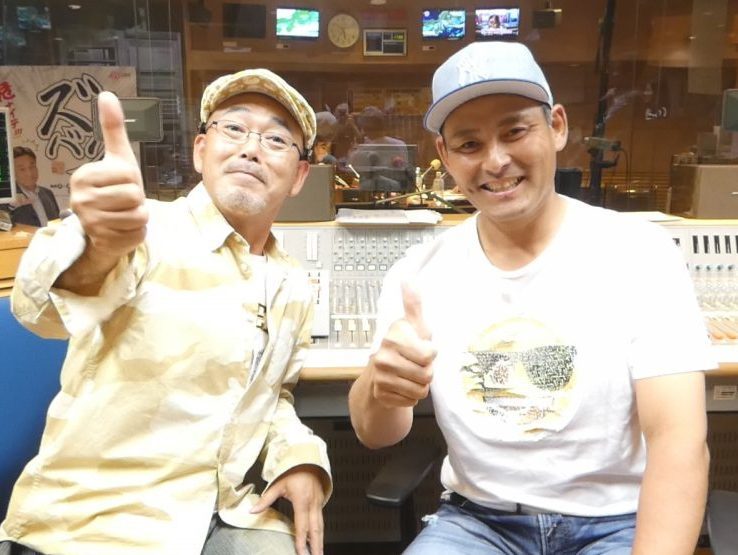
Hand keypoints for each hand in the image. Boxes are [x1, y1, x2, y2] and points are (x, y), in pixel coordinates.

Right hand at [69, 91, 147, 261]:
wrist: (106, 228)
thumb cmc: (115, 188)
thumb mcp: (118, 158)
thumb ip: (112, 128)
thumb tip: (107, 94)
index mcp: (83, 176)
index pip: (129, 175)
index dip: (133, 180)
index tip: (120, 184)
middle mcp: (81, 199)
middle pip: (134, 195)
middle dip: (137, 200)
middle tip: (123, 202)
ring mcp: (90, 222)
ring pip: (139, 214)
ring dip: (139, 216)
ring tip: (124, 214)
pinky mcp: (104, 240)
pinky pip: (138, 232)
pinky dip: (137, 231)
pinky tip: (123, 229)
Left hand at [250, 465, 325, 554]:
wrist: (308, 461)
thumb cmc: (293, 471)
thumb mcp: (278, 483)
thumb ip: (266, 499)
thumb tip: (252, 510)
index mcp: (302, 500)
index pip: (302, 524)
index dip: (302, 540)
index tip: (301, 552)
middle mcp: (313, 503)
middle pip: (316, 529)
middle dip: (316, 546)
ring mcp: (318, 504)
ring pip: (321, 527)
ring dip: (320, 542)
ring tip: (319, 553)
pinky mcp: (320, 503)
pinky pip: (321, 521)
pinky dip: (320, 533)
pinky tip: (318, 541)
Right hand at [369, 282, 435, 407]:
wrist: (379, 373)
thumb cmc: (403, 347)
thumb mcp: (413, 325)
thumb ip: (413, 304)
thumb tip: (408, 280)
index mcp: (394, 337)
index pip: (429, 355)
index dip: (430, 354)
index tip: (422, 349)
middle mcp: (383, 355)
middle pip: (426, 374)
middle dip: (427, 372)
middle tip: (416, 365)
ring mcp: (380, 376)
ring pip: (420, 390)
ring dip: (420, 386)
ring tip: (410, 376)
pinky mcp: (381, 394)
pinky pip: (410, 401)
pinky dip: (410, 397)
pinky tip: (402, 387)